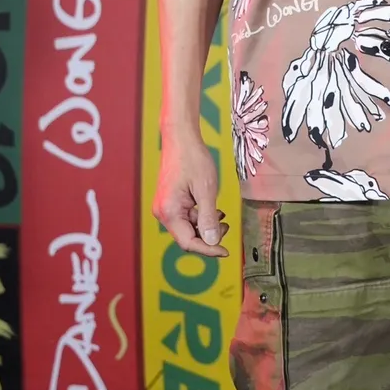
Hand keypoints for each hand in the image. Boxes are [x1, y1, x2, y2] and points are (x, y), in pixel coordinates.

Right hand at [153, 133, 228, 257]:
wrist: (181, 138)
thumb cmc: (192, 159)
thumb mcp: (206, 190)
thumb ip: (209, 218)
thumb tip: (213, 242)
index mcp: (169, 212)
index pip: (189, 242)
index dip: (209, 249)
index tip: (226, 251)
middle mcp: (162, 212)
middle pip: (187, 237)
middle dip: (208, 236)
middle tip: (227, 227)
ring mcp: (165, 206)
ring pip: (187, 227)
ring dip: (206, 225)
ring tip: (222, 214)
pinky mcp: (169, 201)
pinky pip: (185, 216)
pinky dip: (200, 216)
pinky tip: (212, 208)